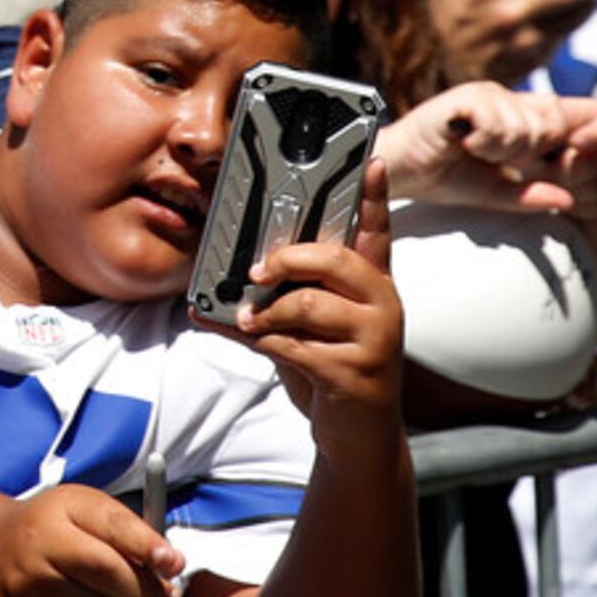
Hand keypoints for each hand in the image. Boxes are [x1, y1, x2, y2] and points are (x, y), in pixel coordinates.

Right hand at [0, 481, 181, 596]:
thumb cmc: (47, 527)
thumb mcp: (83, 508)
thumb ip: (127, 530)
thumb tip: (170, 564)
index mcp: (60, 511)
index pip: (112, 528)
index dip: (148, 547)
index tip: (174, 563)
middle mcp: (39, 547)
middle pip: (110, 577)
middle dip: (150, 593)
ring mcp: (27, 587)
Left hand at [238, 160, 404, 445]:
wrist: (357, 435)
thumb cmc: (328, 366)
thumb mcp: (304, 325)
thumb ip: (274, 298)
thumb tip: (213, 286)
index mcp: (372, 283)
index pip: (375, 231)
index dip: (374, 196)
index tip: (373, 161)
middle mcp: (383, 304)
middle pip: (334, 259)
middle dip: (287, 259)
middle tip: (256, 272)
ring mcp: (376, 339)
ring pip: (308, 304)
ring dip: (265, 312)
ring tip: (247, 318)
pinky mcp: (359, 373)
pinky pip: (296, 345)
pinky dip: (263, 341)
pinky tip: (254, 340)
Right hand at [377, 82, 596, 216]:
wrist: (398, 170)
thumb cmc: (441, 177)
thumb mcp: (496, 193)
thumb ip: (531, 195)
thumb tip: (568, 201)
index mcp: (516, 114)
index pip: (568, 116)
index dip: (575, 138)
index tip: (559, 166)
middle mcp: (504, 97)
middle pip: (554, 121)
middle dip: (534, 152)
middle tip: (499, 160)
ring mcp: (486, 93)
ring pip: (529, 125)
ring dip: (505, 150)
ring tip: (476, 151)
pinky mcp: (466, 96)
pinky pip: (500, 122)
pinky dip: (487, 142)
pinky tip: (465, 144)